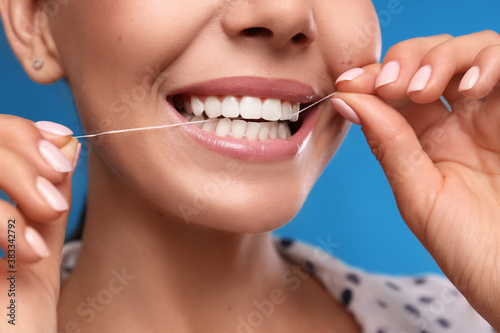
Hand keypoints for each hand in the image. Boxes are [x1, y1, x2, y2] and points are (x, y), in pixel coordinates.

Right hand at [0, 116, 78, 331]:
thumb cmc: (15, 324)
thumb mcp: (34, 255)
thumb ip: (43, 201)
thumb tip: (65, 143)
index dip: (19, 133)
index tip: (61, 150)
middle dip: (18, 153)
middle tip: (59, 187)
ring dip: (14, 177)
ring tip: (51, 213)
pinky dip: (1, 223)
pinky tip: (29, 253)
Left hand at [333, 31, 499, 328]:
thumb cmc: (469, 247)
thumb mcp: (418, 195)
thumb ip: (388, 143)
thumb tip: (346, 99)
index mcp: (423, 141)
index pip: (393, 88)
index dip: (369, 76)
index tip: (347, 83)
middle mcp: (457, 121)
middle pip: (429, 58)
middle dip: (405, 60)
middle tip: (389, 85)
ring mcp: (492, 114)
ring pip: (470, 51)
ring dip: (442, 57)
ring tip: (425, 88)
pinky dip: (491, 62)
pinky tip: (472, 88)